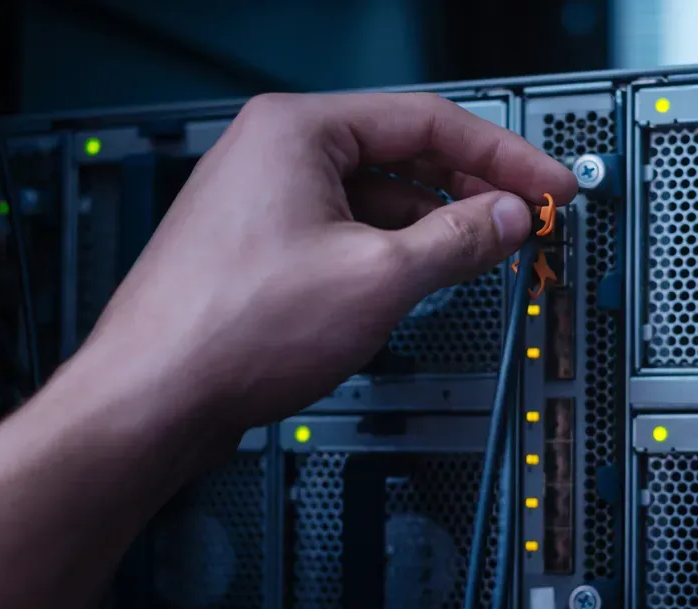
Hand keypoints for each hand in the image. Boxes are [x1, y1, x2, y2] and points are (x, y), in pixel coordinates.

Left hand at [75, 92, 575, 449]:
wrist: (151, 399)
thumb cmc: (230, 330)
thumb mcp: (377, 279)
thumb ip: (457, 240)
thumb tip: (505, 217)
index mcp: (296, 130)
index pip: (427, 120)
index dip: (502, 157)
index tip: (546, 186)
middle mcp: (271, 154)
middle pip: (399, 155)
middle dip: (467, 190)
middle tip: (523, 220)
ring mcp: (259, 203)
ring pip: (370, 199)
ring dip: (428, 226)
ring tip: (477, 257)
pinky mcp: (255, 251)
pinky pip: (340, 233)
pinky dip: (385, 253)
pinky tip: (415, 282)